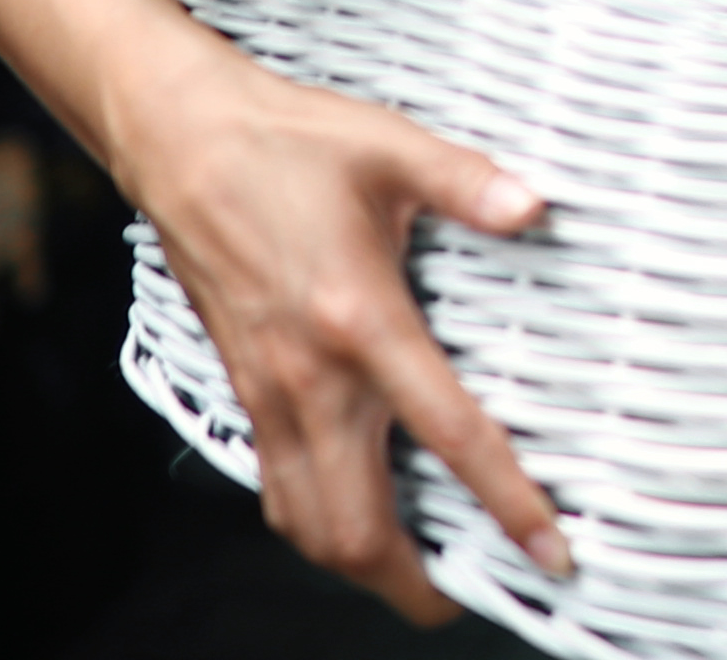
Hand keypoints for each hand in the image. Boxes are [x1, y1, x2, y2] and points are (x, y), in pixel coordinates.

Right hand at [115, 37, 569, 621]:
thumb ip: (469, 182)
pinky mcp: (244, 389)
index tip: (546, 547)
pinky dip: (318, 521)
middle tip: (476, 589)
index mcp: (359, 319)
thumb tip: (534, 207)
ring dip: (362, 564)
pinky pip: (278, 487)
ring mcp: (269, 391)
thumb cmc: (282, 141)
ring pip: (307, 524)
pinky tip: (356, 508)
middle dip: (416, 584)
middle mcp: (308, 375)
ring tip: (419, 570)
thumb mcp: (390, 146)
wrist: (179, 138)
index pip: (448, 434)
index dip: (506, 501)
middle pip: (356, 528)